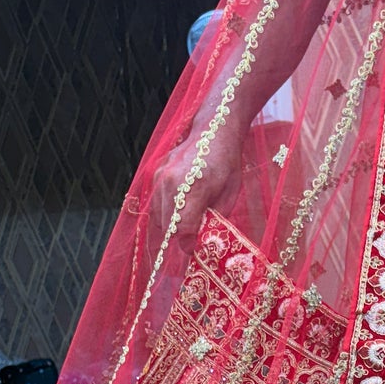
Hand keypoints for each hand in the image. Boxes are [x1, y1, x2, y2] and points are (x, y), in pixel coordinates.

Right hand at [149, 114, 246, 251]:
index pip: (183, 228)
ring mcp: (160, 177)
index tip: (194, 250)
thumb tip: (201, 242)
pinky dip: (166, 213)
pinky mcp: (155, 174)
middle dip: (179, 238)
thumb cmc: (227, 165)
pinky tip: (179, 212)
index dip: (188, 244)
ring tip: (187, 225)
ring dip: (171, 226)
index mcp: (194, 187)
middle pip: (168, 225)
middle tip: (192, 240)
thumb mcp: (229, 196)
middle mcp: (171, 182)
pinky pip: (156, 204)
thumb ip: (214, 220)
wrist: (213, 132)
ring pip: (158, 216)